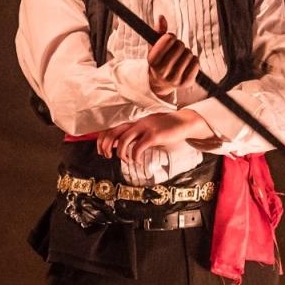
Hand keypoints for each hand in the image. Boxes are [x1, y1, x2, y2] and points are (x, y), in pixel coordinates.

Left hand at [97, 110, 217, 166]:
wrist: (183, 123)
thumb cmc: (165, 129)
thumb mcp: (147, 131)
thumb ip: (135, 136)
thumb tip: (120, 146)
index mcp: (134, 122)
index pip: (111, 128)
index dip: (102, 140)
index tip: (101, 151)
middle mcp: (136, 123)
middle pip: (113, 132)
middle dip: (106, 146)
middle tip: (107, 156)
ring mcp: (145, 128)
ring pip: (124, 139)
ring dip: (121, 153)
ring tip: (125, 160)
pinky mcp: (153, 135)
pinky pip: (138, 147)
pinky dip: (135, 157)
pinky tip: (138, 161)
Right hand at [147, 15, 199, 96]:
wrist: (160, 83)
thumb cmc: (158, 60)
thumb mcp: (154, 46)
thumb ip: (158, 31)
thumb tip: (161, 17)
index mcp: (152, 60)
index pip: (168, 39)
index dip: (170, 37)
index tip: (168, 40)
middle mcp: (162, 71)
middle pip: (180, 45)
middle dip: (179, 44)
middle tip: (175, 49)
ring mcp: (174, 79)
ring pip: (189, 54)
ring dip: (186, 52)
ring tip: (180, 57)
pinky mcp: (186, 83)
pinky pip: (196, 63)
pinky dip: (193, 60)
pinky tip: (187, 63)